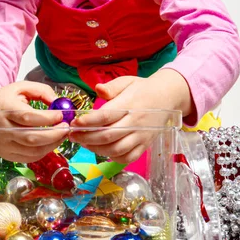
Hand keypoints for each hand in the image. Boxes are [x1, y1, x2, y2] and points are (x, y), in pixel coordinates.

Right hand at [0, 81, 68, 161]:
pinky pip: (28, 158)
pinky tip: (50, 143)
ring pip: (32, 151)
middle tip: (66, 128)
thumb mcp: (20, 87)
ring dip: (52, 145)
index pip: (29, 117)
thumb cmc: (3, 98)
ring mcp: (3, 144)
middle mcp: (3, 128)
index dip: (48, 118)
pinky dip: (43, 152)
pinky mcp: (5, 154)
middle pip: (31, 137)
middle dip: (54, 134)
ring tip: (61, 135)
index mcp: (6, 108)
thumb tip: (58, 101)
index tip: (61, 115)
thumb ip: (41, 91)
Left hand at [69, 69, 190, 162]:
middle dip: (86, 138)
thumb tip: (97, 89)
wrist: (167, 97)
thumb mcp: (127, 81)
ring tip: (84, 143)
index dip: (88, 122)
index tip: (74, 123)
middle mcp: (135, 122)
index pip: (105, 116)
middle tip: (72, 135)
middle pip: (108, 136)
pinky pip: (127, 158)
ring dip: (96, 149)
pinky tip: (101, 151)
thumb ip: (111, 87)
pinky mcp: (144, 145)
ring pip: (116, 149)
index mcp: (129, 104)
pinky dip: (112, 158)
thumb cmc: (142, 88)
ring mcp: (141, 136)